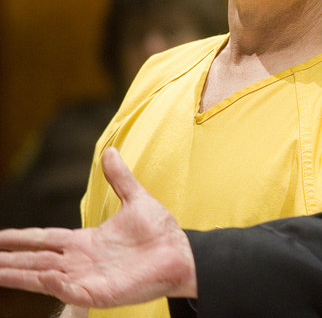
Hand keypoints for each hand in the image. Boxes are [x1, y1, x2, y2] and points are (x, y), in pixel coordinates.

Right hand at [0, 147, 196, 307]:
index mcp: (86, 241)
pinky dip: (55, 284)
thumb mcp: (136, 200)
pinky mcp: (99, 293)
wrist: (181, 253)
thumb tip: (109, 151)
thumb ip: (120, 178)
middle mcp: (81, 261)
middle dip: (9, 259)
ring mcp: (88, 278)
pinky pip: (70, 289)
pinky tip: (41, 277)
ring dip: (19, 274)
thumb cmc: (160, 232)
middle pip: (36, 259)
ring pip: (44, 276)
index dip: (22, 237)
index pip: (46, 238)